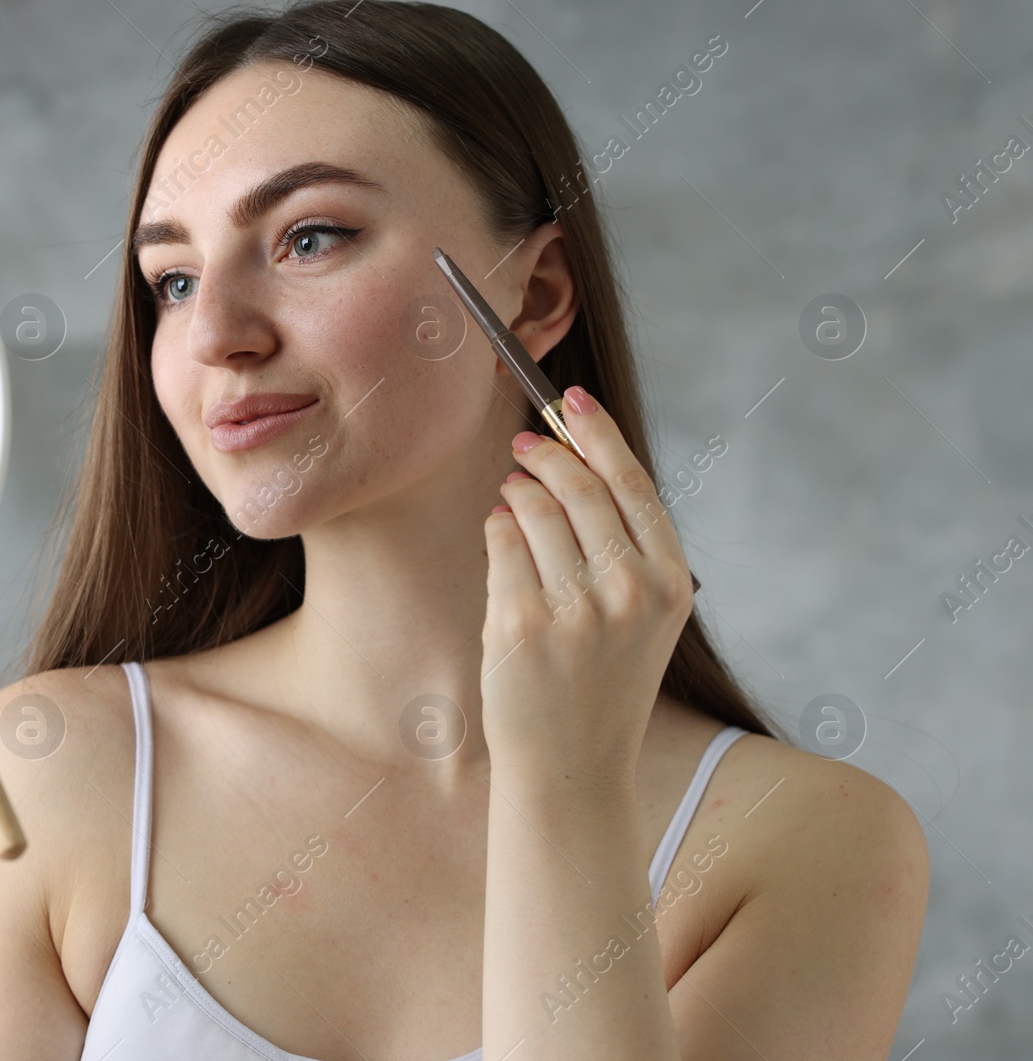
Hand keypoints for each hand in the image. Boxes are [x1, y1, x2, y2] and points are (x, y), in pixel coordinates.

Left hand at [479, 386, 694, 790]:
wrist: (572, 769)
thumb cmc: (601, 685)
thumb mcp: (640, 617)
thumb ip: (621, 547)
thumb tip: (570, 463)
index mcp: (671, 584)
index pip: (633, 485)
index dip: (597, 433)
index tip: (569, 399)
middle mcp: (630, 592)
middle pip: (580, 488)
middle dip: (547, 454)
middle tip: (523, 445)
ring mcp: (575, 609)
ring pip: (533, 509)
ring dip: (517, 490)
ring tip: (512, 493)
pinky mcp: (522, 623)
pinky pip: (502, 542)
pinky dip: (497, 526)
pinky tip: (500, 529)